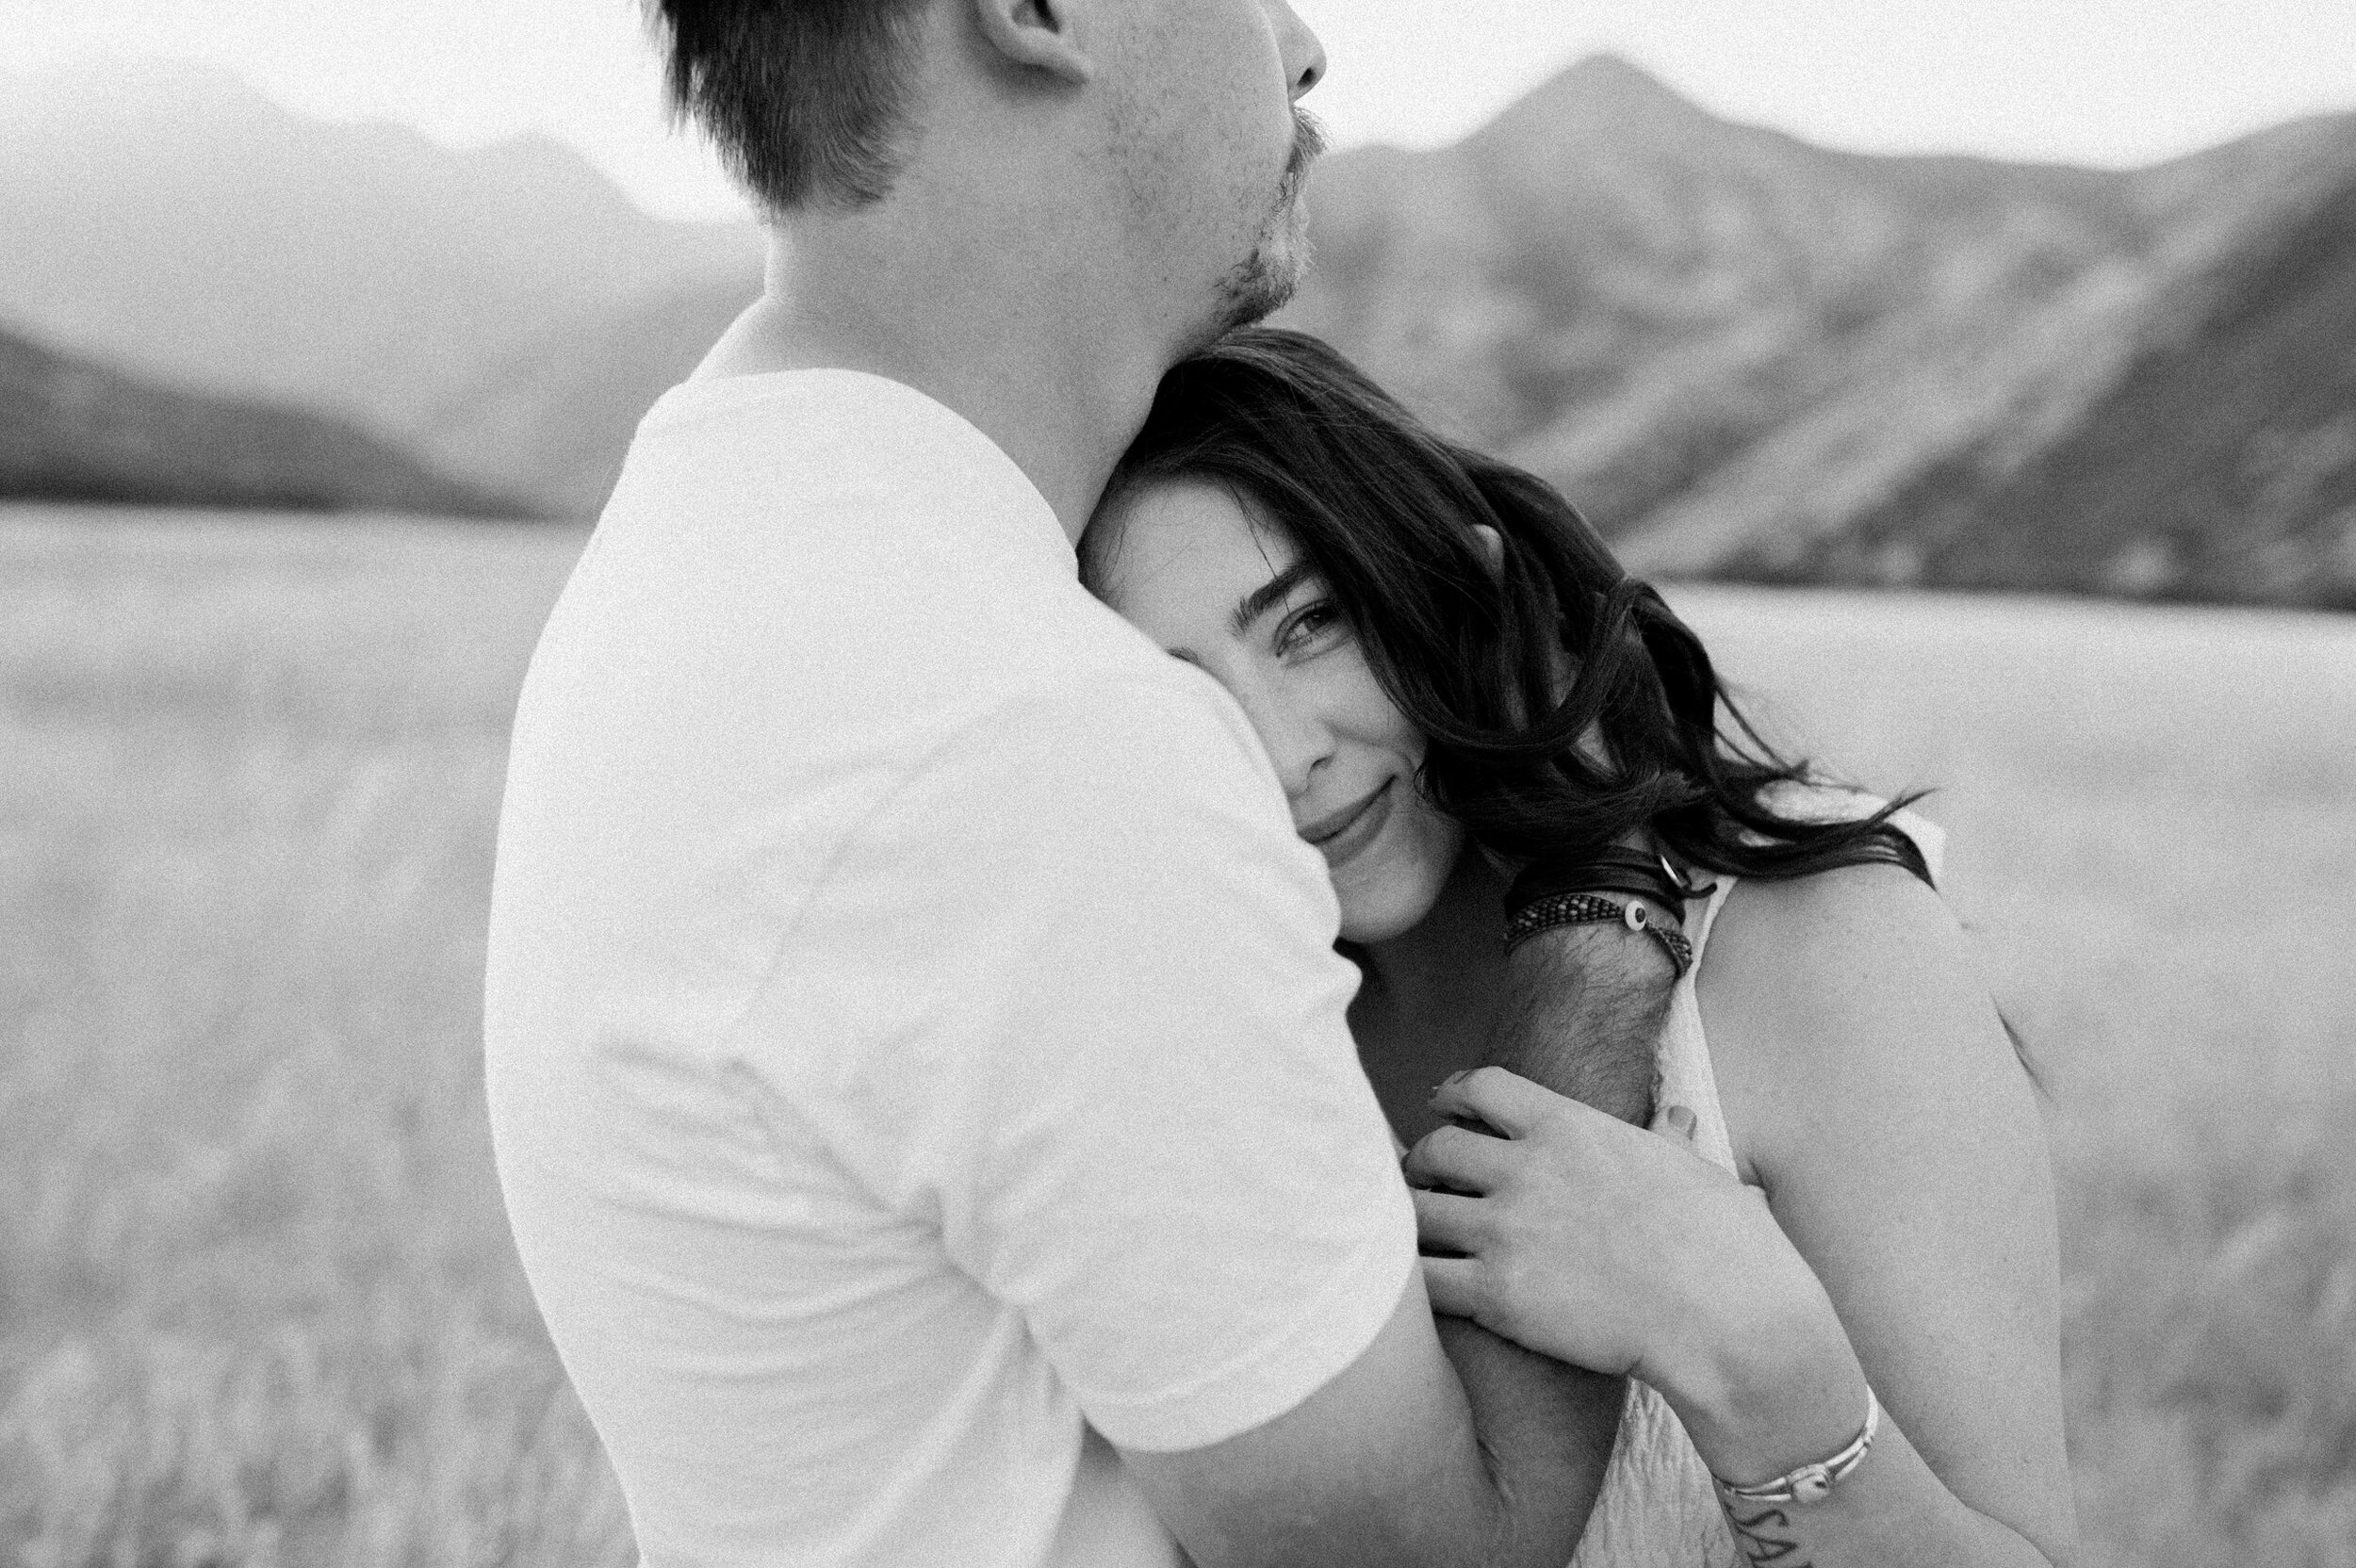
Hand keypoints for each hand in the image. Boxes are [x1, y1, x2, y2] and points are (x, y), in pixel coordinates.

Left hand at [1405, 1067, 1852, 1438]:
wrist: (1727, 1319)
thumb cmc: (1724, 1245)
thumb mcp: (1694, 1170)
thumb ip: (1666, 1138)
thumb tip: (1673, 1117)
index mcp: (1569, 1127)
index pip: (1481, 1087)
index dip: (1453, 1096)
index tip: (1441, 1109)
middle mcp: (1526, 1168)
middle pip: (1435, 1149)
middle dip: (1423, 1165)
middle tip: (1424, 1184)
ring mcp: (1506, 1229)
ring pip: (1417, 1212)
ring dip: (1412, 1223)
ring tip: (1417, 1238)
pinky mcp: (1498, 1294)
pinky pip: (1423, 1279)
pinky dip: (1413, 1283)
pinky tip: (1421, 1292)